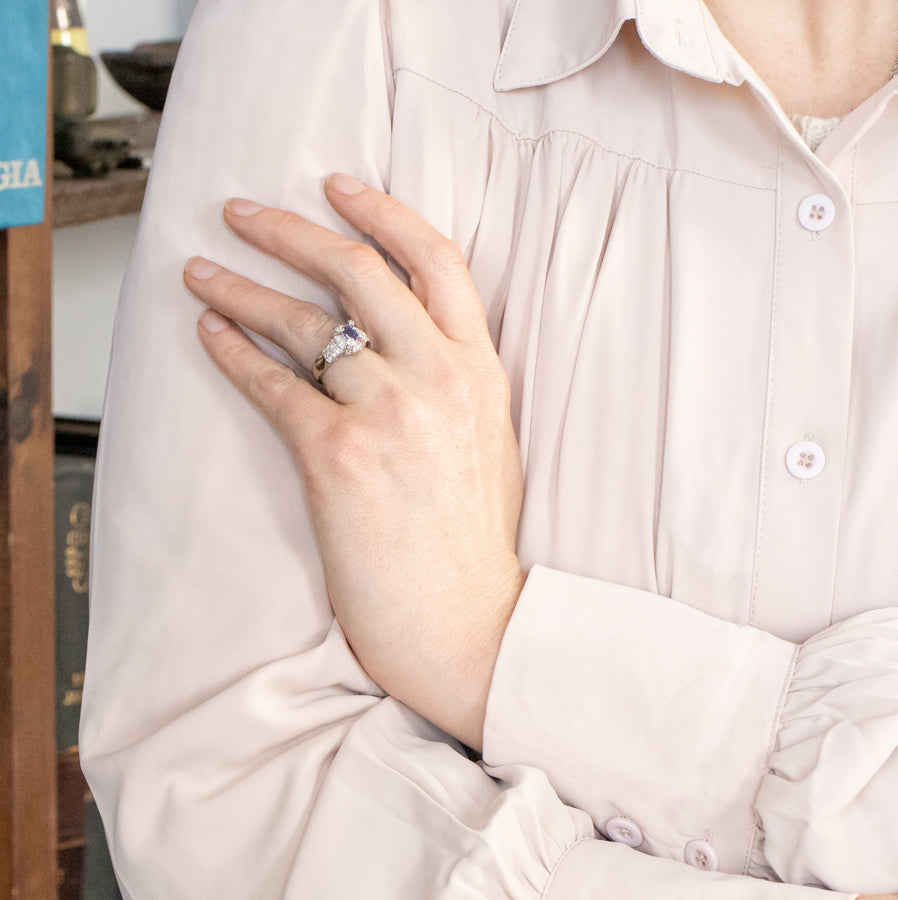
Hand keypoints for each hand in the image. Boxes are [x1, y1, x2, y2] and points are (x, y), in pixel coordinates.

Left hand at [184, 174, 525, 748]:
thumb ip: (454, 378)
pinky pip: (273, 383)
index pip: (436, 261)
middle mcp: (439, 378)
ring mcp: (390, 413)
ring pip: (305, 322)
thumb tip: (399, 335)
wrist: (468, 619)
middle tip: (244, 212)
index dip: (382, 212)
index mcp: (481, 371)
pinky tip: (209, 333)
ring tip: (202, 272)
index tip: (338, 185)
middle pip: (359, 271)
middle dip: (291, 230)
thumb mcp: (488, 440)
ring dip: (241, 287)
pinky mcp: (339, 456)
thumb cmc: (472, 541)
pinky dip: (233, 352)